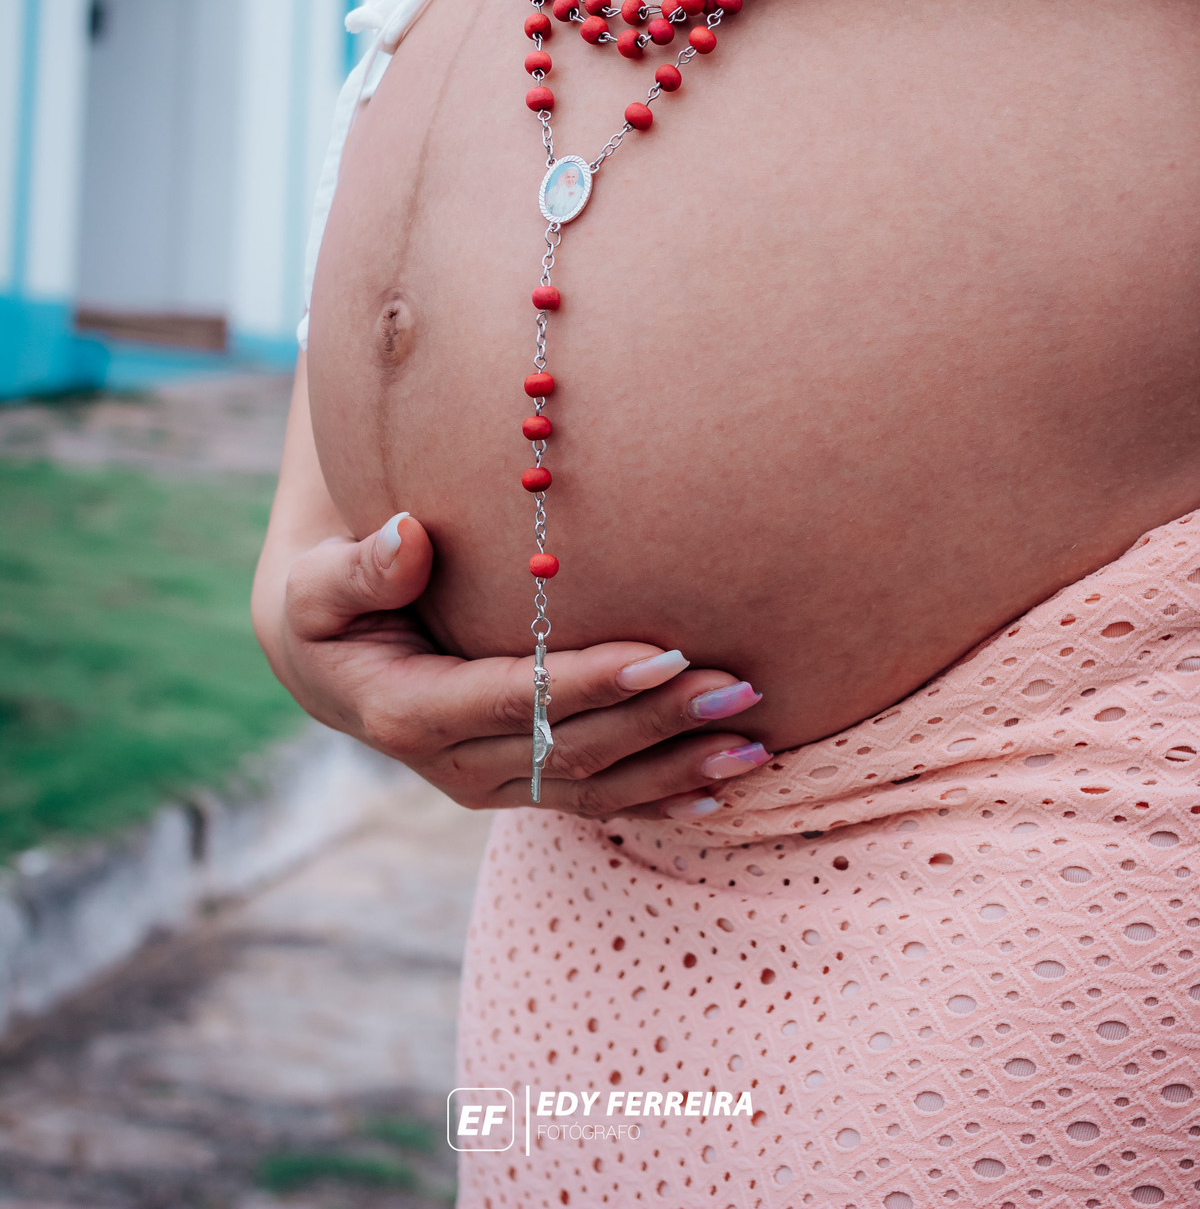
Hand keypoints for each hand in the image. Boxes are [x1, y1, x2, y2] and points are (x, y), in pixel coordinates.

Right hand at [268, 512, 770, 818]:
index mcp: (406, 714)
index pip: (518, 699)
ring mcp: (490, 784)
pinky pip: (596, 801)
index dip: (593, 682)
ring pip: (596, 785)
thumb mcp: (318, 582)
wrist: (326, 658)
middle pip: (573, 747)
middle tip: (739, 685)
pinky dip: (661, 798)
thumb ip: (357, 568)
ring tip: (756, 741)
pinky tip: (724, 790)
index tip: (666, 654)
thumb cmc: (329, 600)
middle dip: (659, 721)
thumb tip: (407, 537)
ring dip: (678, 765)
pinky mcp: (518, 786)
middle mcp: (454, 765)